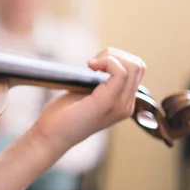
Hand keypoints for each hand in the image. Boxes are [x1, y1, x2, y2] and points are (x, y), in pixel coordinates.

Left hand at [31, 47, 145, 150]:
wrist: (51, 135)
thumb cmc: (63, 113)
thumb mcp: (86, 93)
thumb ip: (99, 82)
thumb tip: (101, 61)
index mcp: (122, 103)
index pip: (137, 70)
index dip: (117, 58)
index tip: (94, 63)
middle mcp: (126, 105)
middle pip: (139, 66)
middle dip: (115, 54)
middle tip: (93, 63)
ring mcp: (119, 105)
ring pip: (134, 67)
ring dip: (110, 56)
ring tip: (91, 65)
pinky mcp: (106, 103)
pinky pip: (120, 73)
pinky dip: (107, 62)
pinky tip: (90, 66)